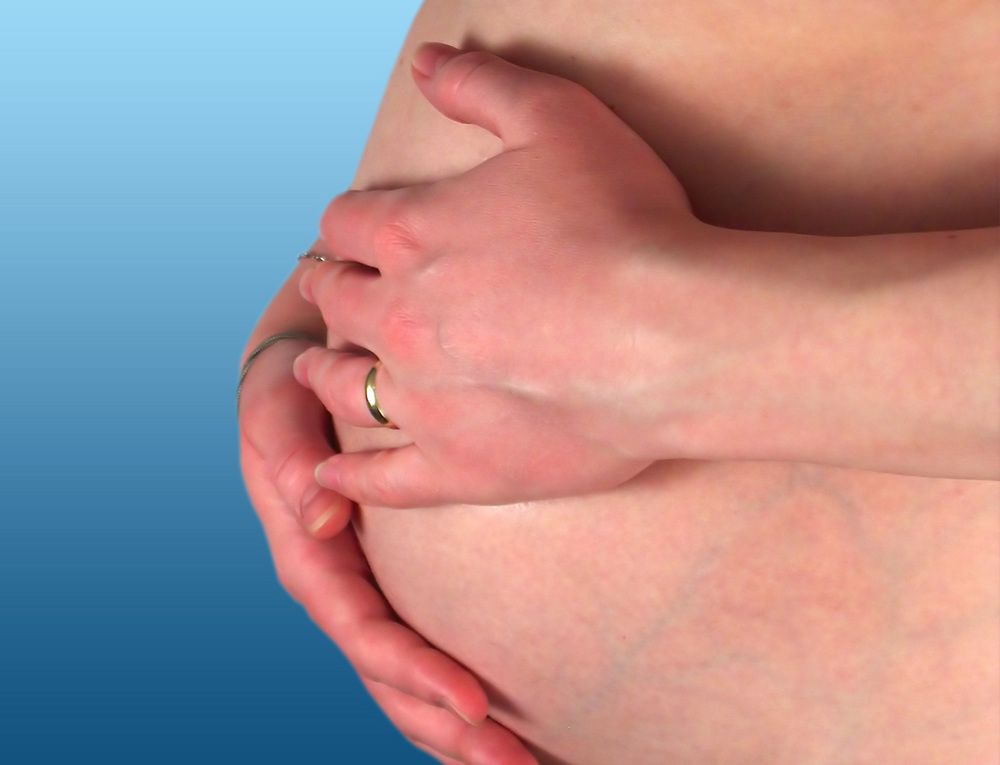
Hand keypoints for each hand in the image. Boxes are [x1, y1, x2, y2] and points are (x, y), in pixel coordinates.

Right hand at [238, 337, 537, 763]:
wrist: (307, 372)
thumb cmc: (293, 389)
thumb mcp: (279, 412)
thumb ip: (288, 456)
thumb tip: (318, 514)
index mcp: (310, 556)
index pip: (362, 631)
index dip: (413, 672)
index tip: (474, 704)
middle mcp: (337, 585)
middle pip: (388, 678)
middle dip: (447, 728)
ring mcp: (363, 586)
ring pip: (403, 679)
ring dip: (455, 729)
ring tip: (518, 764)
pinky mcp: (390, 577)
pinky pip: (418, 646)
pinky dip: (449, 692)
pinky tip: (493, 719)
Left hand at [294, 42, 700, 508]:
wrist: (670, 337)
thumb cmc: (624, 223)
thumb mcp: (556, 117)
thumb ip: (482, 85)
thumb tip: (426, 61)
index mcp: (412, 235)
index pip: (348, 224)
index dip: (347, 225)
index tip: (353, 233)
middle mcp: (399, 318)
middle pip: (337, 301)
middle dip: (331, 289)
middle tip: (331, 291)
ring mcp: (423, 399)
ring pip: (344, 386)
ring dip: (324, 371)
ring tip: (318, 367)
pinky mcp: (457, 466)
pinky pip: (381, 481)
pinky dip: (349, 478)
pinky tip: (329, 475)